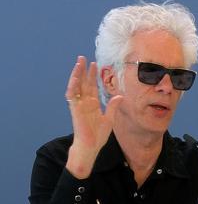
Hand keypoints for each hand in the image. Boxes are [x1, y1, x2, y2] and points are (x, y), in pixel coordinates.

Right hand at [65, 56, 122, 178]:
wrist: (90, 146)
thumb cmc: (98, 135)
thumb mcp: (109, 118)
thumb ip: (113, 107)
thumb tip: (120, 96)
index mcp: (92, 104)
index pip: (92, 86)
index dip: (93, 76)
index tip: (96, 65)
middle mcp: (85, 102)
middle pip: (83, 83)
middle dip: (84, 70)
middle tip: (84, 58)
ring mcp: (79, 105)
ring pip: (76, 86)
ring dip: (77, 74)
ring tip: (79, 62)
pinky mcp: (75, 109)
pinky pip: (72, 96)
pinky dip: (73, 86)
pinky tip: (75, 77)